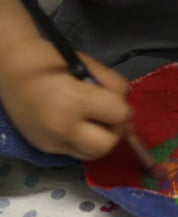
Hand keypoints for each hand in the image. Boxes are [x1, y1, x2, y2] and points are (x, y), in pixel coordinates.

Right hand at [0, 39, 130, 159]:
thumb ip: (114, 86)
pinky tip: (81, 127)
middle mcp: (61, 127)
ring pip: (93, 155)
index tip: (116, 101)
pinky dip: (85, 143)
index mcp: (73, 100)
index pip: (118, 115)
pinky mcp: (45, 148)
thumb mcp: (89, 65)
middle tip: (111, 118)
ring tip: (97, 123)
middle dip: (115, 131)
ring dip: (102, 141)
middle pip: (107, 145)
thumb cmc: (52, 61)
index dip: (123, 108)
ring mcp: (51, 141)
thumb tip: (127, 112)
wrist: (10, 66)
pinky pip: (77, 154)